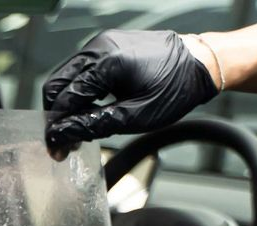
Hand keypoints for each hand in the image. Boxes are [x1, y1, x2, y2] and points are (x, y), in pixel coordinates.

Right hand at [43, 30, 219, 160]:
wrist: (200, 63)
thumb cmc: (175, 88)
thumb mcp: (134, 116)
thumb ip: (94, 125)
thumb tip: (63, 135)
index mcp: (107, 61)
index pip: (65, 97)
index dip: (57, 128)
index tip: (56, 150)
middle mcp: (100, 46)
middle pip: (57, 84)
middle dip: (57, 116)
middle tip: (65, 144)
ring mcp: (103, 44)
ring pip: (67, 78)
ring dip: (67, 106)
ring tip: (78, 131)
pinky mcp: (108, 47)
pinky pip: (81, 72)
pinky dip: (79, 94)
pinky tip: (89, 113)